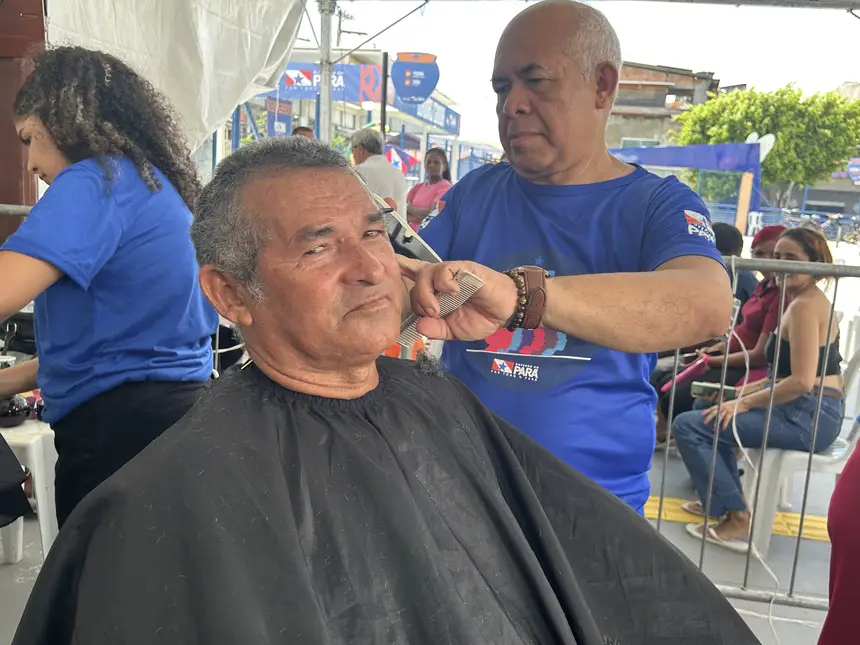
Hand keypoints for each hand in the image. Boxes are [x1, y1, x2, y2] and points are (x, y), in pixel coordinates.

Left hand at [397, 255, 518, 340]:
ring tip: (438, 308)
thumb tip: (420, 326)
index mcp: (435, 292)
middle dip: (418, 300)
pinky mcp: (462, 268)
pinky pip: (444, 270)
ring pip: (425, 274)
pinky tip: (453, 291)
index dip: (398, 270)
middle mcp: (439, 280)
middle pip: (414, 281)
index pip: (411, 278)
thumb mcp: (453, 330)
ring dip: (427, 294)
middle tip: (432, 313)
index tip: (383, 267)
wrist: (505, 310)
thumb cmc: (479, 317)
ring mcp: (450, 273)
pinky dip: (444, 282)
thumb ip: (436, 329)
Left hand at [701, 397, 749, 430]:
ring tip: (713, 428)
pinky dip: (725, 424)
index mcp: (721, 404)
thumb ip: (723, 408)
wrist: (744, 401)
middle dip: (709, 417)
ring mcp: (727, 410)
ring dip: (716, 423)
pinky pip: (727, 419)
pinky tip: (723, 428)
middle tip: (705, 422)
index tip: (702, 414)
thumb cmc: (736, 403)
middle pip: (714, 412)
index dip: (707, 410)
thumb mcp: (728, 404)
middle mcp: (723, 406)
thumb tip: (718, 413)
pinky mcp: (732, 413)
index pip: (712, 407)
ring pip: (719, 417)